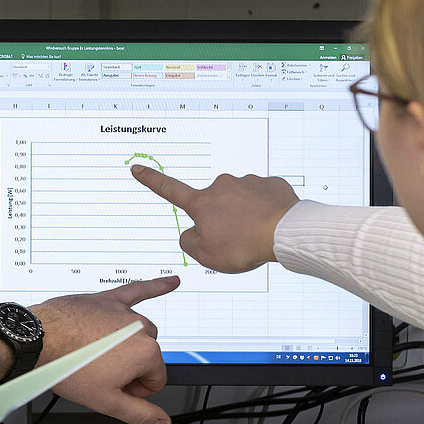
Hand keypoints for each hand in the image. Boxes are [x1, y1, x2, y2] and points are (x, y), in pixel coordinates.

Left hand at [29, 277, 177, 423]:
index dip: (135, 390)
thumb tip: (161, 421)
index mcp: (146, 353)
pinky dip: (156, 286)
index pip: (156, 380)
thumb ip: (139, 414)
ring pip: (138, 332)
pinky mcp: (107, 300)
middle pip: (147, 356)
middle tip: (101, 375)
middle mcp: (139, 327)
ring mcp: (123, 312)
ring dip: (128, 344)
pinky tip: (171, 282)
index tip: (115, 389)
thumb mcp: (106, 401)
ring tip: (100, 355)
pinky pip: (135, 290)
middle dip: (130, 368)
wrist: (39, 340)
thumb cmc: (68, 366)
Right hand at [130, 164, 298, 273]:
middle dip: (220, 218)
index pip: (169, 190)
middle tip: (234, 239)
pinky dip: (265, 210)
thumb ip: (189, 243)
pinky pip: (263, 198)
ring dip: (245, 215)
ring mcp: (248, 183)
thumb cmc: (243, 245)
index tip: (137, 168)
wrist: (286, 233)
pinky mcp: (271, 185)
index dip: (151, 180)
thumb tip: (192, 232)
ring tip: (257, 234)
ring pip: (240, 201)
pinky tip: (272, 224)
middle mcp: (222, 186)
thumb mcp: (206, 256)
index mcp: (202, 203)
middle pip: (214, 204)